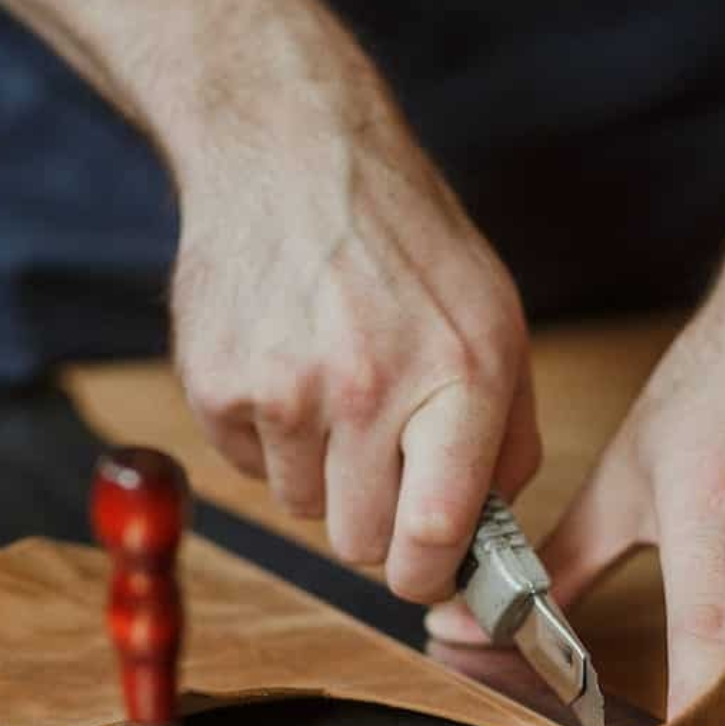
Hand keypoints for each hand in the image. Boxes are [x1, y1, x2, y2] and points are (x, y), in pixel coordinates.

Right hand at [171, 94, 541, 600]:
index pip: (436, 533)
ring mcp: (285, 388)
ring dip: (319, 470)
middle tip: (379, 462)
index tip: (429, 570)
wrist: (291, 152)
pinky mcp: (216, 384)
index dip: (431, 573)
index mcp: (460, 374)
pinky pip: (248, 465)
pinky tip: (285, 361)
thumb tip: (492, 535)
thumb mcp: (493, 320)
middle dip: (375, 520)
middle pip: (361, 542)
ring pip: (302, 507)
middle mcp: (370, 386)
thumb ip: (508, 435)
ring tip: (331, 384)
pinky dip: (267, 435)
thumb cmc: (403, 240)